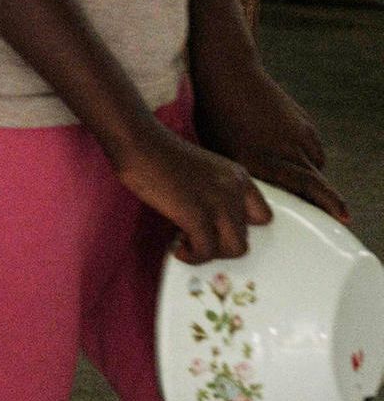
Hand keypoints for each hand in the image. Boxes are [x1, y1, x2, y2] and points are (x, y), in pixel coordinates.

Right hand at [113, 117, 272, 263]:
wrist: (139, 144)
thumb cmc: (159, 156)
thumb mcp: (201, 171)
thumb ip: (214, 193)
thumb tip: (209, 224)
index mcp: (237, 177)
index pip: (263, 216)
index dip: (241, 228)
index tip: (219, 231)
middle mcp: (234, 190)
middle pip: (245, 237)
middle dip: (219, 244)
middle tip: (196, 239)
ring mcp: (218, 203)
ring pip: (234, 248)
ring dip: (209, 253)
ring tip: (187, 244)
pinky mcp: (197, 215)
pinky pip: (206, 251)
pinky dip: (191, 256)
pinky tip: (177, 249)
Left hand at [194, 66, 347, 223]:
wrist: (229, 75)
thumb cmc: (215, 117)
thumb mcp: (221, 151)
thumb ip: (242, 176)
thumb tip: (251, 200)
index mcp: (259, 161)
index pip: (302, 188)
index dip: (322, 205)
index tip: (341, 219)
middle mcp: (284, 149)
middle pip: (317, 183)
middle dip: (330, 202)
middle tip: (341, 217)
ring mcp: (298, 135)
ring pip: (315, 167)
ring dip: (312, 179)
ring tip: (298, 184)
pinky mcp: (304, 124)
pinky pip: (313, 150)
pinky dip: (308, 159)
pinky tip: (291, 159)